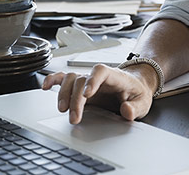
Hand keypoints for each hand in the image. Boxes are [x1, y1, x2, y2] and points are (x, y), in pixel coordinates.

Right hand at [41, 64, 155, 123]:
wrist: (133, 87)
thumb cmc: (136, 92)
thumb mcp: (143, 102)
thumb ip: (136, 107)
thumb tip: (127, 111)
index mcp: (114, 76)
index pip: (101, 72)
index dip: (92, 81)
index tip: (87, 95)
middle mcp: (97, 77)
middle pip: (81, 79)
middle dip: (75, 98)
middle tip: (75, 117)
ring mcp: (87, 80)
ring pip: (70, 79)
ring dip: (63, 93)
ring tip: (63, 110)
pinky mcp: (79, 87)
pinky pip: (63, 79)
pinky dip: (52, 80)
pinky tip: (46, 87)